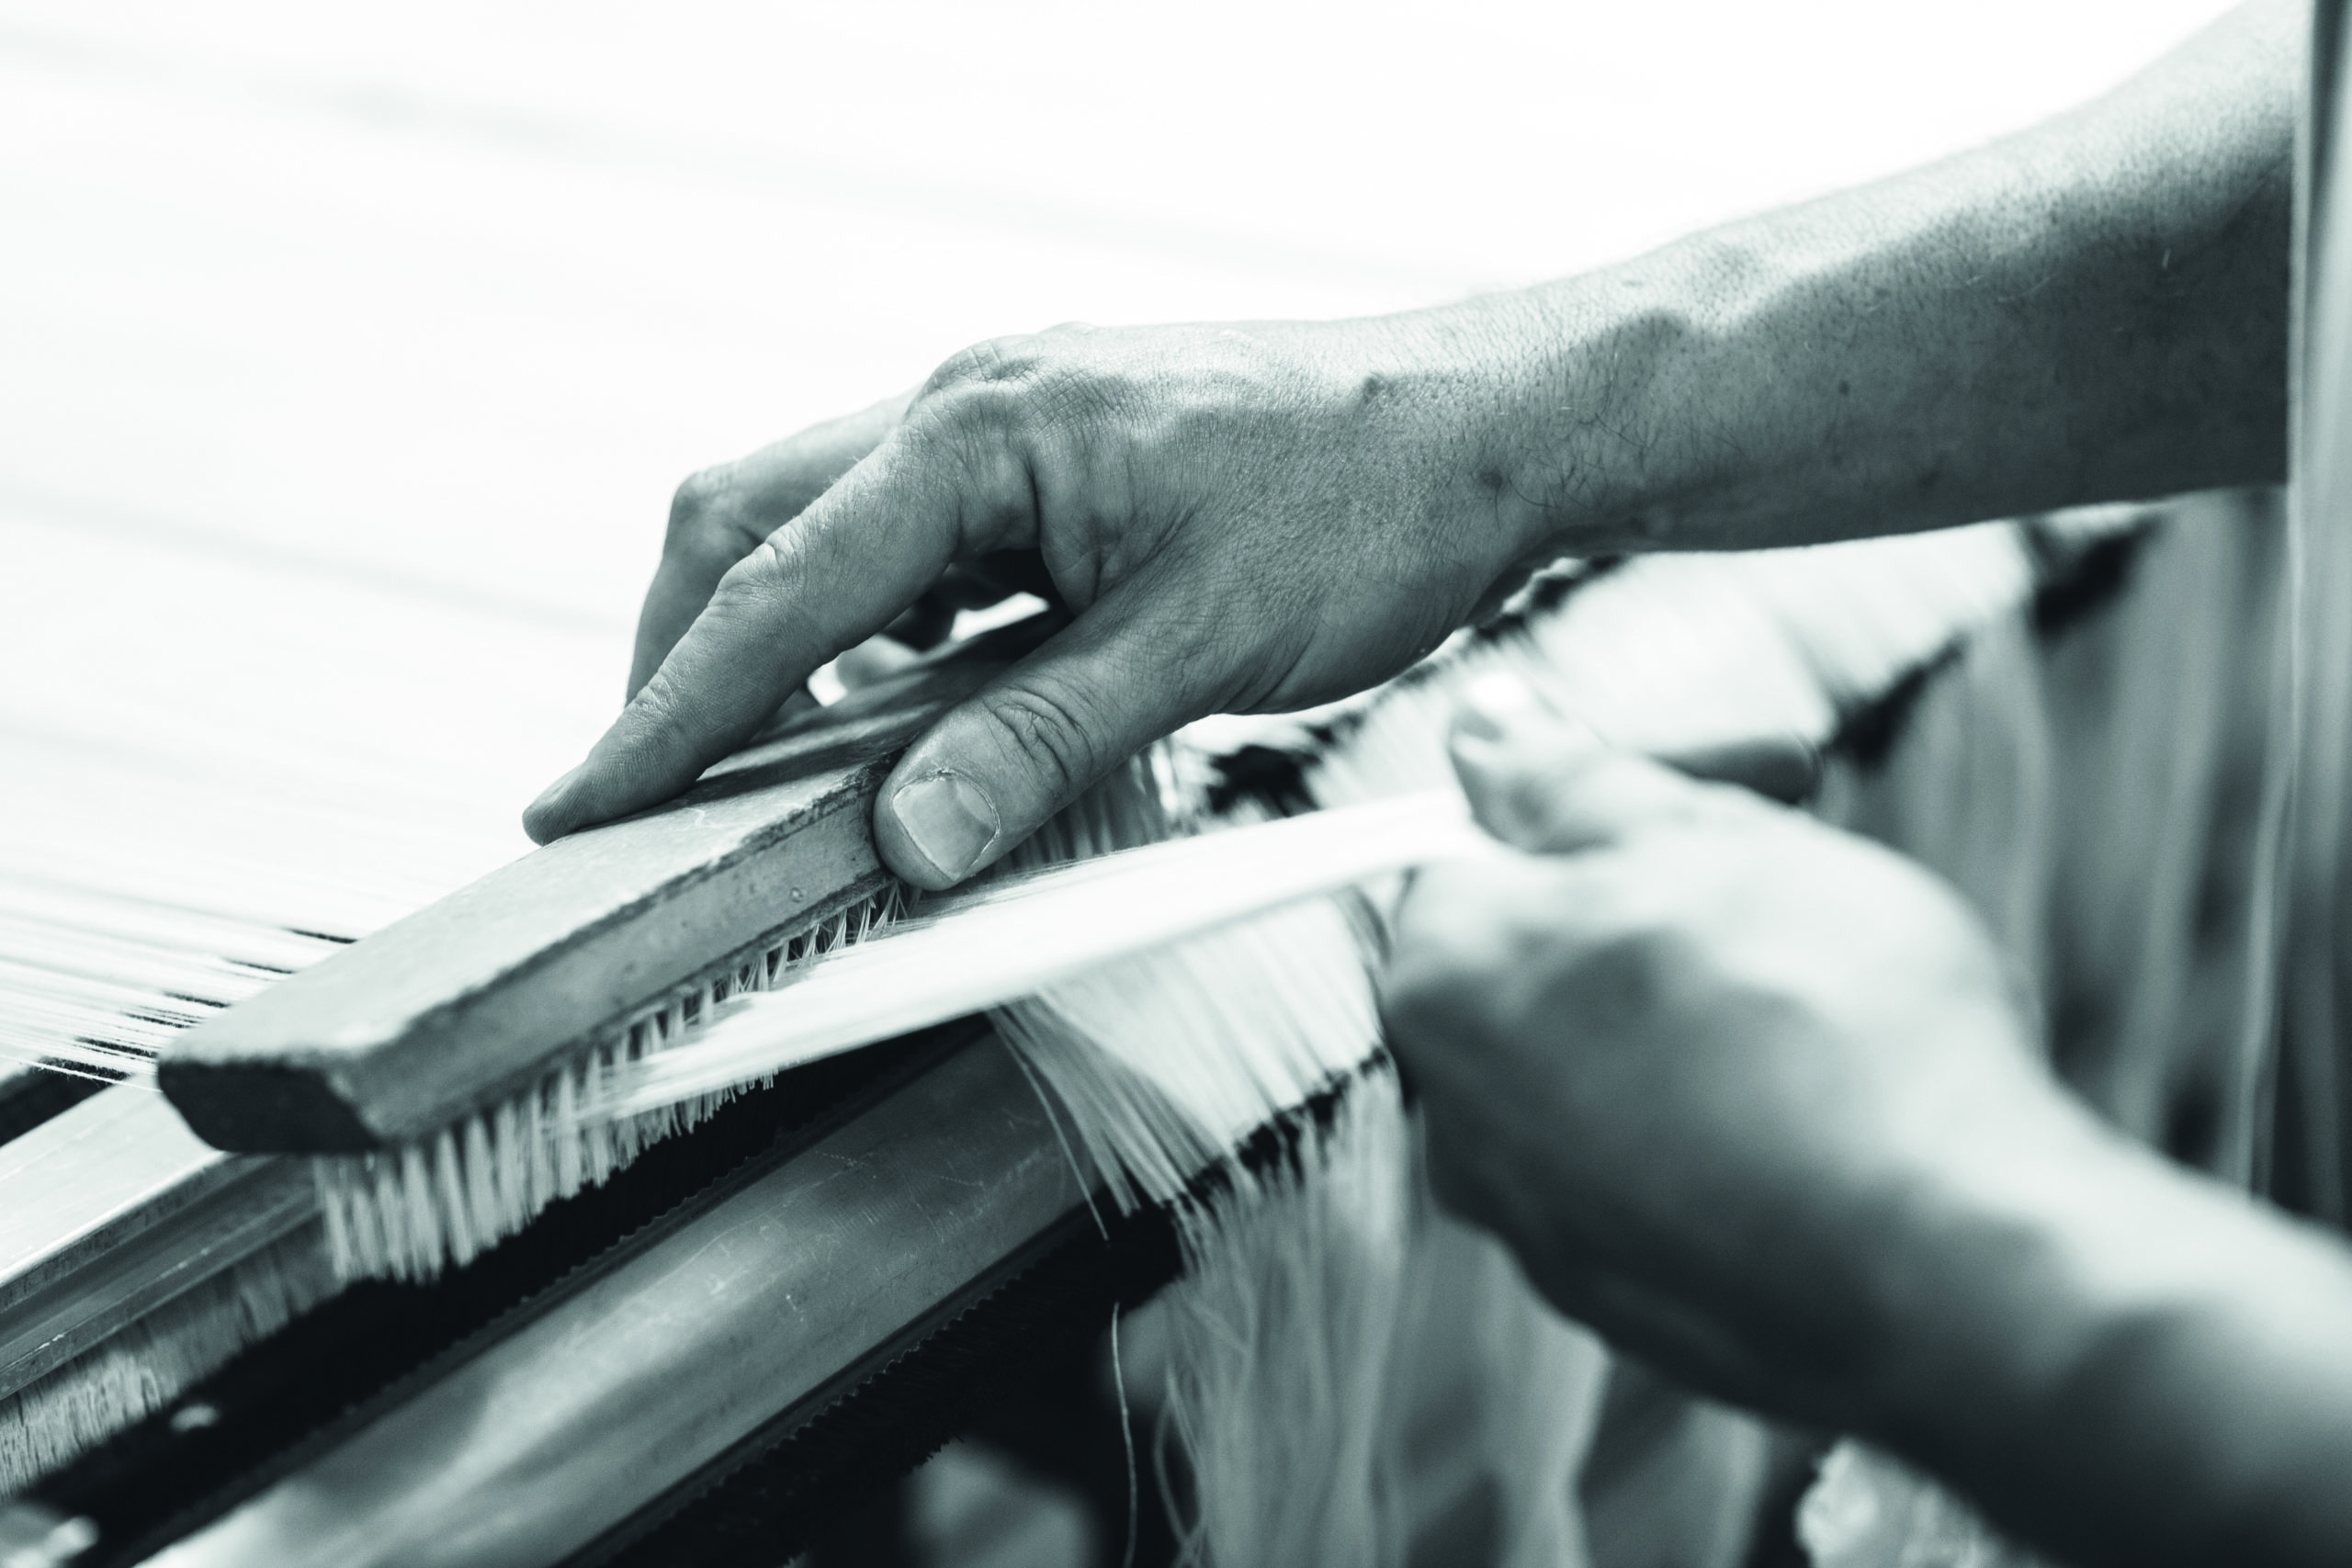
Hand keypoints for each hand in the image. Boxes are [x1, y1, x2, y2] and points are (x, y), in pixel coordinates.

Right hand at [524, 317, 1556, 885]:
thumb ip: (1036, 737)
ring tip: (763, 770)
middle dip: (687, 662)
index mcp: (983, 433)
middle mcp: (971, 411)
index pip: (774, 584)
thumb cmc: (1365, 505)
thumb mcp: (1198, 644)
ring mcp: (1007, 433)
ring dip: (777, 646)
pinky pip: (910, 547)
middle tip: (655, 795)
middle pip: (752, 526)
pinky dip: (872, 632)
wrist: (1482, 431)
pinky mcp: (1048, 469)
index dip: (669, 707)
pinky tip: (904, 707)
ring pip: (823, 533)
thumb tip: (904, 837)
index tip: (584, 800)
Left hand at [1381, 675, 2066, 1427]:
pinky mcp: (1629, 1302)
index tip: (1754, 777)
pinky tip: (1836, 1107)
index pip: (1488, 844)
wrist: (1955, 1272)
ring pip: (1610, 1062)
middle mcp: (1459, 1120)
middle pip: (1546, 958)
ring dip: (1707, 1004)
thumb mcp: (1699, 842)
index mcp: (1444, 983)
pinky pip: (1663, 1167)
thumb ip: (1569, 780)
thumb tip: (1485, 726)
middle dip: (1671, 897)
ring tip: (1843, 987)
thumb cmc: (1831, 1031)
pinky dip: (1731, 1118)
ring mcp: (1540, 1226)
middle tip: (1807, 865)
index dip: (1626, 794)